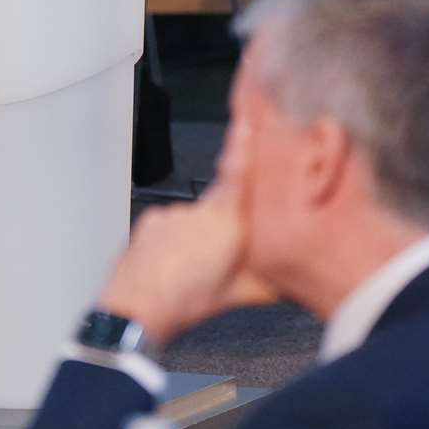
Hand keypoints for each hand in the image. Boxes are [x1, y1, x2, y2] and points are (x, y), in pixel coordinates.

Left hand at [95, 122, 278, 348]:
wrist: (137, 306)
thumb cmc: (186, 300)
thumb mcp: (237, 295)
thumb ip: (268, 282)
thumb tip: (291, 283)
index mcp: (225, 223)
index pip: (238, 174)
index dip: (243, 147)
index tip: (246, 122)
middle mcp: (199, 211)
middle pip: (220, 202)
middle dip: (225, 220)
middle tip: (219, 255)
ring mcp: (172, 212)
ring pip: (195, 217)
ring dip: (198, 235)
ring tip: (193, 267)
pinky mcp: (152, 218)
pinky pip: (171, 223)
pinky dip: (175, 238)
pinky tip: (174, 262)